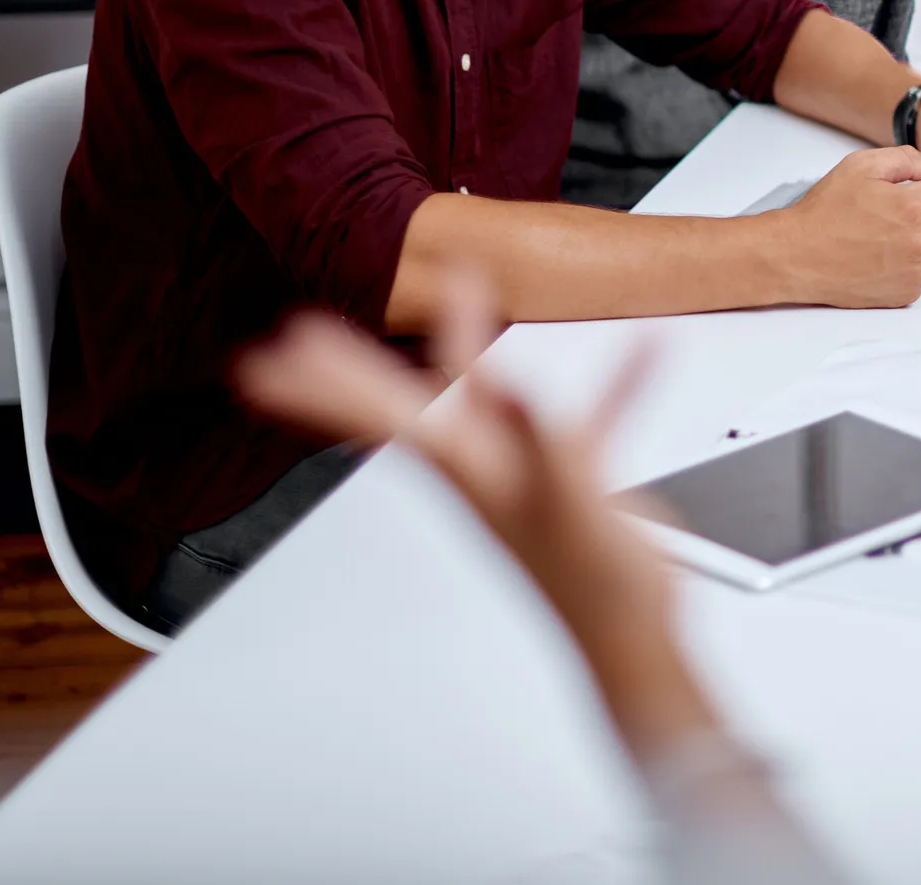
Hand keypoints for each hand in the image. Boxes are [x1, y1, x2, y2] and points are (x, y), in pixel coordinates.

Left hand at [234, 272, 710, 759]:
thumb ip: (543, 440)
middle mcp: (486, 469)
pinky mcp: (575, 478)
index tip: (277, 355)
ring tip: (469, 285)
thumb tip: (510, 386)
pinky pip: (587, 415)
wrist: (634, 636)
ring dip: (472, 340)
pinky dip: (613, 380)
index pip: (380, 420)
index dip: (327, 385)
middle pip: (402, 408)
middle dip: (354, 369)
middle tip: (303, 334)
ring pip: (484, 395)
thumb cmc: (594, 590)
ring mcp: (525, 472)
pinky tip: (643, 349)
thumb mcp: (569, 504)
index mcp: (472, 474)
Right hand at [780, 143, 920, 304]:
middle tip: (918, 197)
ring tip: (888, 227)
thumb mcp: (862, 165)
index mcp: (915, 206)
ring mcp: (916, 271)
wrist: (795, 257)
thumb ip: (907, 159)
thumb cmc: (824, 212)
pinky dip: (914, 256)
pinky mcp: (907, 292)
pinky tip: (883, 249)